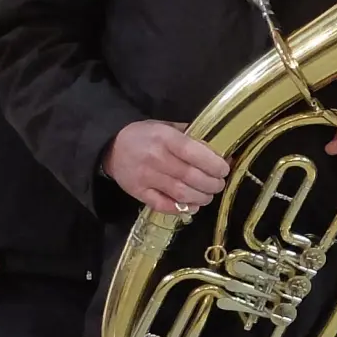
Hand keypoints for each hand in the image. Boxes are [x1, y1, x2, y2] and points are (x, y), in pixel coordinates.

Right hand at [104, 120, 229, 214]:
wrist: (112, 146)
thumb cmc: (147, 135)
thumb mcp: (168, 127)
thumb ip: (193, 138)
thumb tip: (222, 153)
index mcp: (165, 138)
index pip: (193, 153)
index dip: (213, 164)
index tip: (224, 169)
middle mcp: (156, 158)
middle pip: (190, 176)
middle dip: (211, 184)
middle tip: (219, 184)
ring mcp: (146, 178)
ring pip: (180, 193)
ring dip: (201, 198)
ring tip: (208, 195)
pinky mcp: (138, 193)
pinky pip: (163, 205)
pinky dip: (181, 209)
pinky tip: (193, 206)